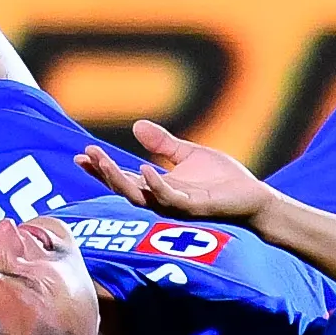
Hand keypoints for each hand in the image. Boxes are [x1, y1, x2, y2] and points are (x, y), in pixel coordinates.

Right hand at [73, 120, 274, 225]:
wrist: (253, 196)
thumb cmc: (223, 180)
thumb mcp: (188, 154)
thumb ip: (163, 144)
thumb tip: (136, 126)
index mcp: (159, 187)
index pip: (124, 178)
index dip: (102, 169)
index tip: (82, 155)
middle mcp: (162, 200)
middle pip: (125, 189)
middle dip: (103, 174)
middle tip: (86, 156)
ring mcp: (176, 206)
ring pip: (140, 197)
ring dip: (119, 179)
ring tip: (102, 160)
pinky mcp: (194, 208)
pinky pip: (170, 199)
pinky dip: (156, 185)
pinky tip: (145, 168)